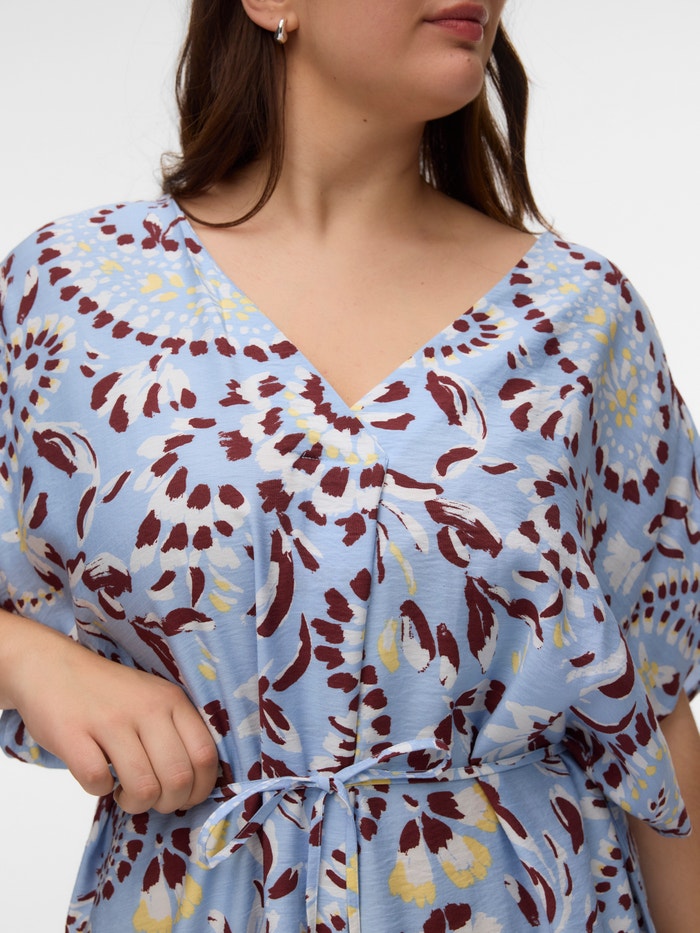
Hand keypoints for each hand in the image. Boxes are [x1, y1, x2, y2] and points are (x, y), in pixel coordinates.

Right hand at [4, 615, 218, 813]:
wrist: (52, 666)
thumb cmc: (109, 693)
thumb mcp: (154, 699)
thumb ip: (177, 732)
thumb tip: (194, 785)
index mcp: (172, 700)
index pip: (205, 755)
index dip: (199, 789)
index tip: (184, 797)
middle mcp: (147, 708)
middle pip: (178, 778)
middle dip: (167, 803)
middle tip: (151, 797)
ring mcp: (110, 720)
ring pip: (143, 788)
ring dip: (135, 803)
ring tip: (124, 792)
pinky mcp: (73, 734)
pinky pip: (98, 781)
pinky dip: (100, 790)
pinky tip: (98, 776)